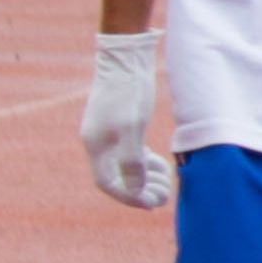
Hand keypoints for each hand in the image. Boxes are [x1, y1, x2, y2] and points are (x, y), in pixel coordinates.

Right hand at [82, 31, 170, 208]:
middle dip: (140, 189)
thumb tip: (135, 190)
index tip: (152, 203)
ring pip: (124, 165)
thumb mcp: (132, 127)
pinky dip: (143, 161)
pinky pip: (128, 152)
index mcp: (96, 146)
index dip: (129, 197)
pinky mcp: (119, 124)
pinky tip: (158, 161)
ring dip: (144, 176)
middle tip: (164, 193)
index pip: (108, 183)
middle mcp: (98, 142)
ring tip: (165, 176)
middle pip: (116, 177)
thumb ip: (131, 160)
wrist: (126, 58)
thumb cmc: (128, 92)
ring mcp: (107, 133)